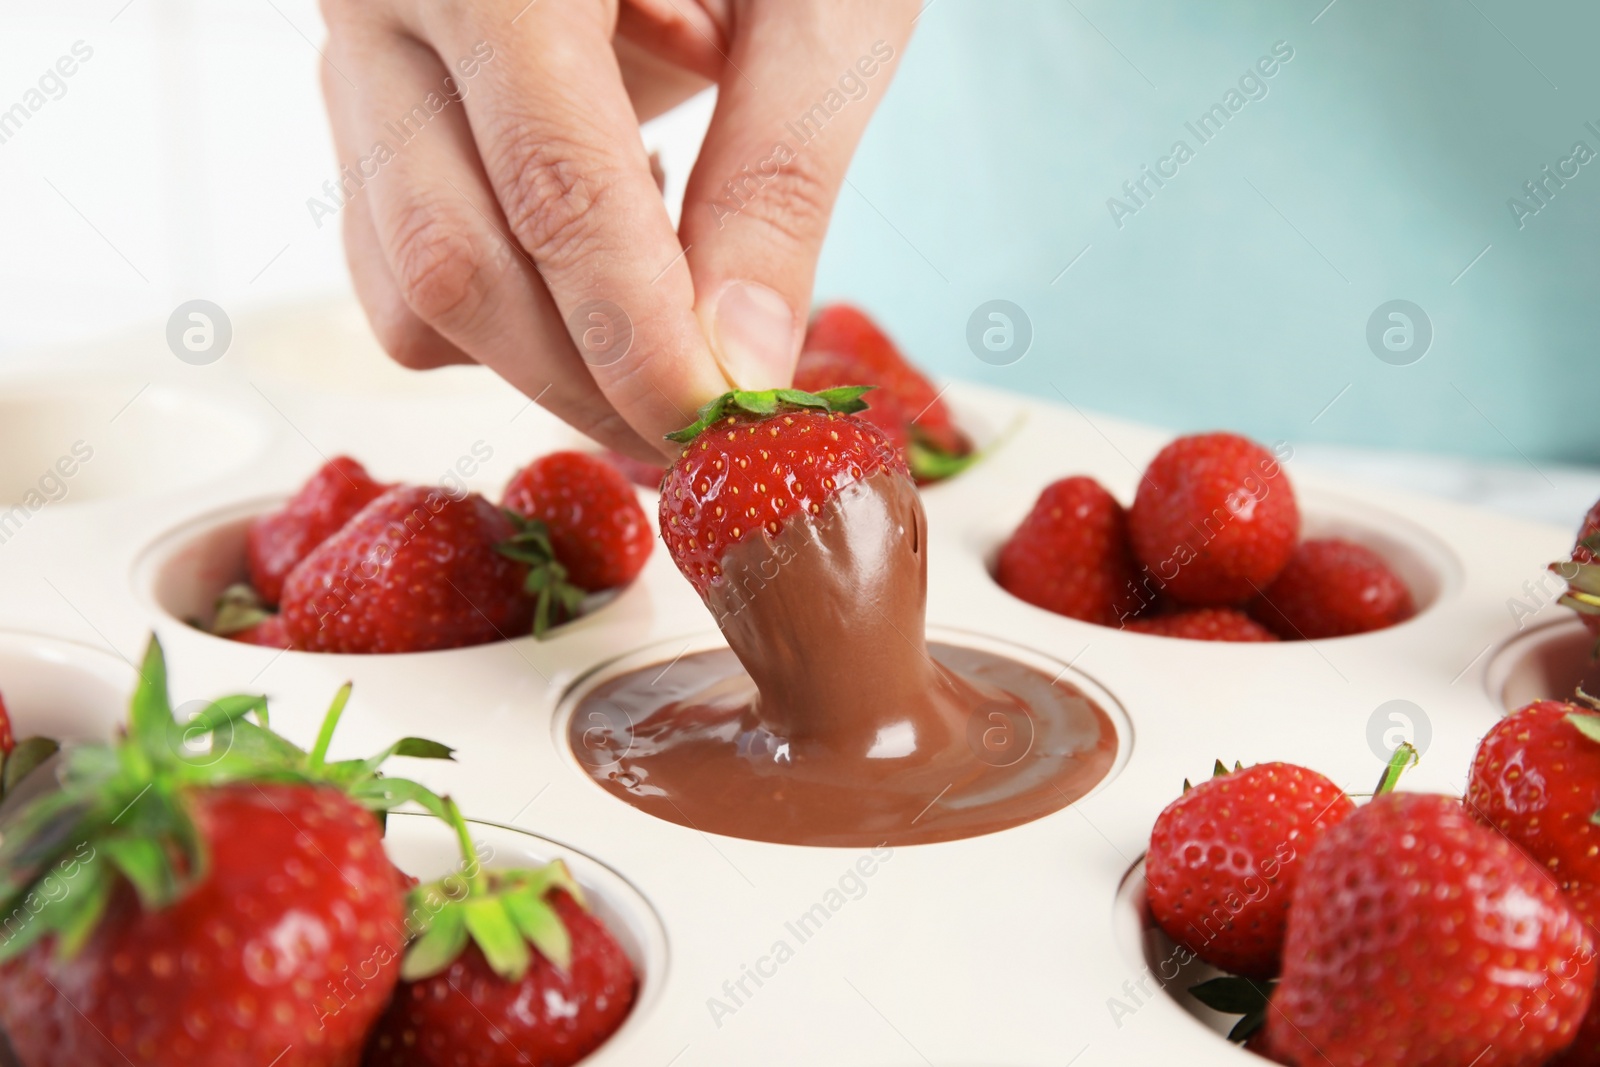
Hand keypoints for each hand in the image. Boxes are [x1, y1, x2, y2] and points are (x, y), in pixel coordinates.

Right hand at [317, 0, 917, 459]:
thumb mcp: (819, 3)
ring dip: (542, 354)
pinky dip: (506, 307)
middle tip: (698, 430)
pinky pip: (400, 266)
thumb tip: (736, 370)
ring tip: (660, 308)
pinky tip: (597, 246)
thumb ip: (777, 176)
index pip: (555, 186)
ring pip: (409, 287)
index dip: (639, 337)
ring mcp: (352, 52)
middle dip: (587, 381)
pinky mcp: (361, 105)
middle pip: (454, 263)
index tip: (714, 430)